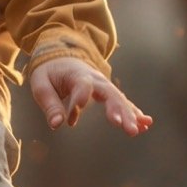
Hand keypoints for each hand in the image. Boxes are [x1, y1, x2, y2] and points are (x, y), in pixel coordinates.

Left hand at [29, 58, 151, 136]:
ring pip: (119, 99)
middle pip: (109, 93)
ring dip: (129, 115)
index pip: (81, 87)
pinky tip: (145, 124)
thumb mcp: (40, 84)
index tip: (72, 118)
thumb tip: (57, 124)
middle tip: (125, 128)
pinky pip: (123, 102)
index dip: (78, 100)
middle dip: (119, 111)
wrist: (62, 56)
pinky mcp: (108, 92)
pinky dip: (134, 112)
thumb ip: (49, 104)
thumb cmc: (49, 72)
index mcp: (77, 74)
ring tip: (137, 130)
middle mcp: (95, 79)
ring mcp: (104, 85)